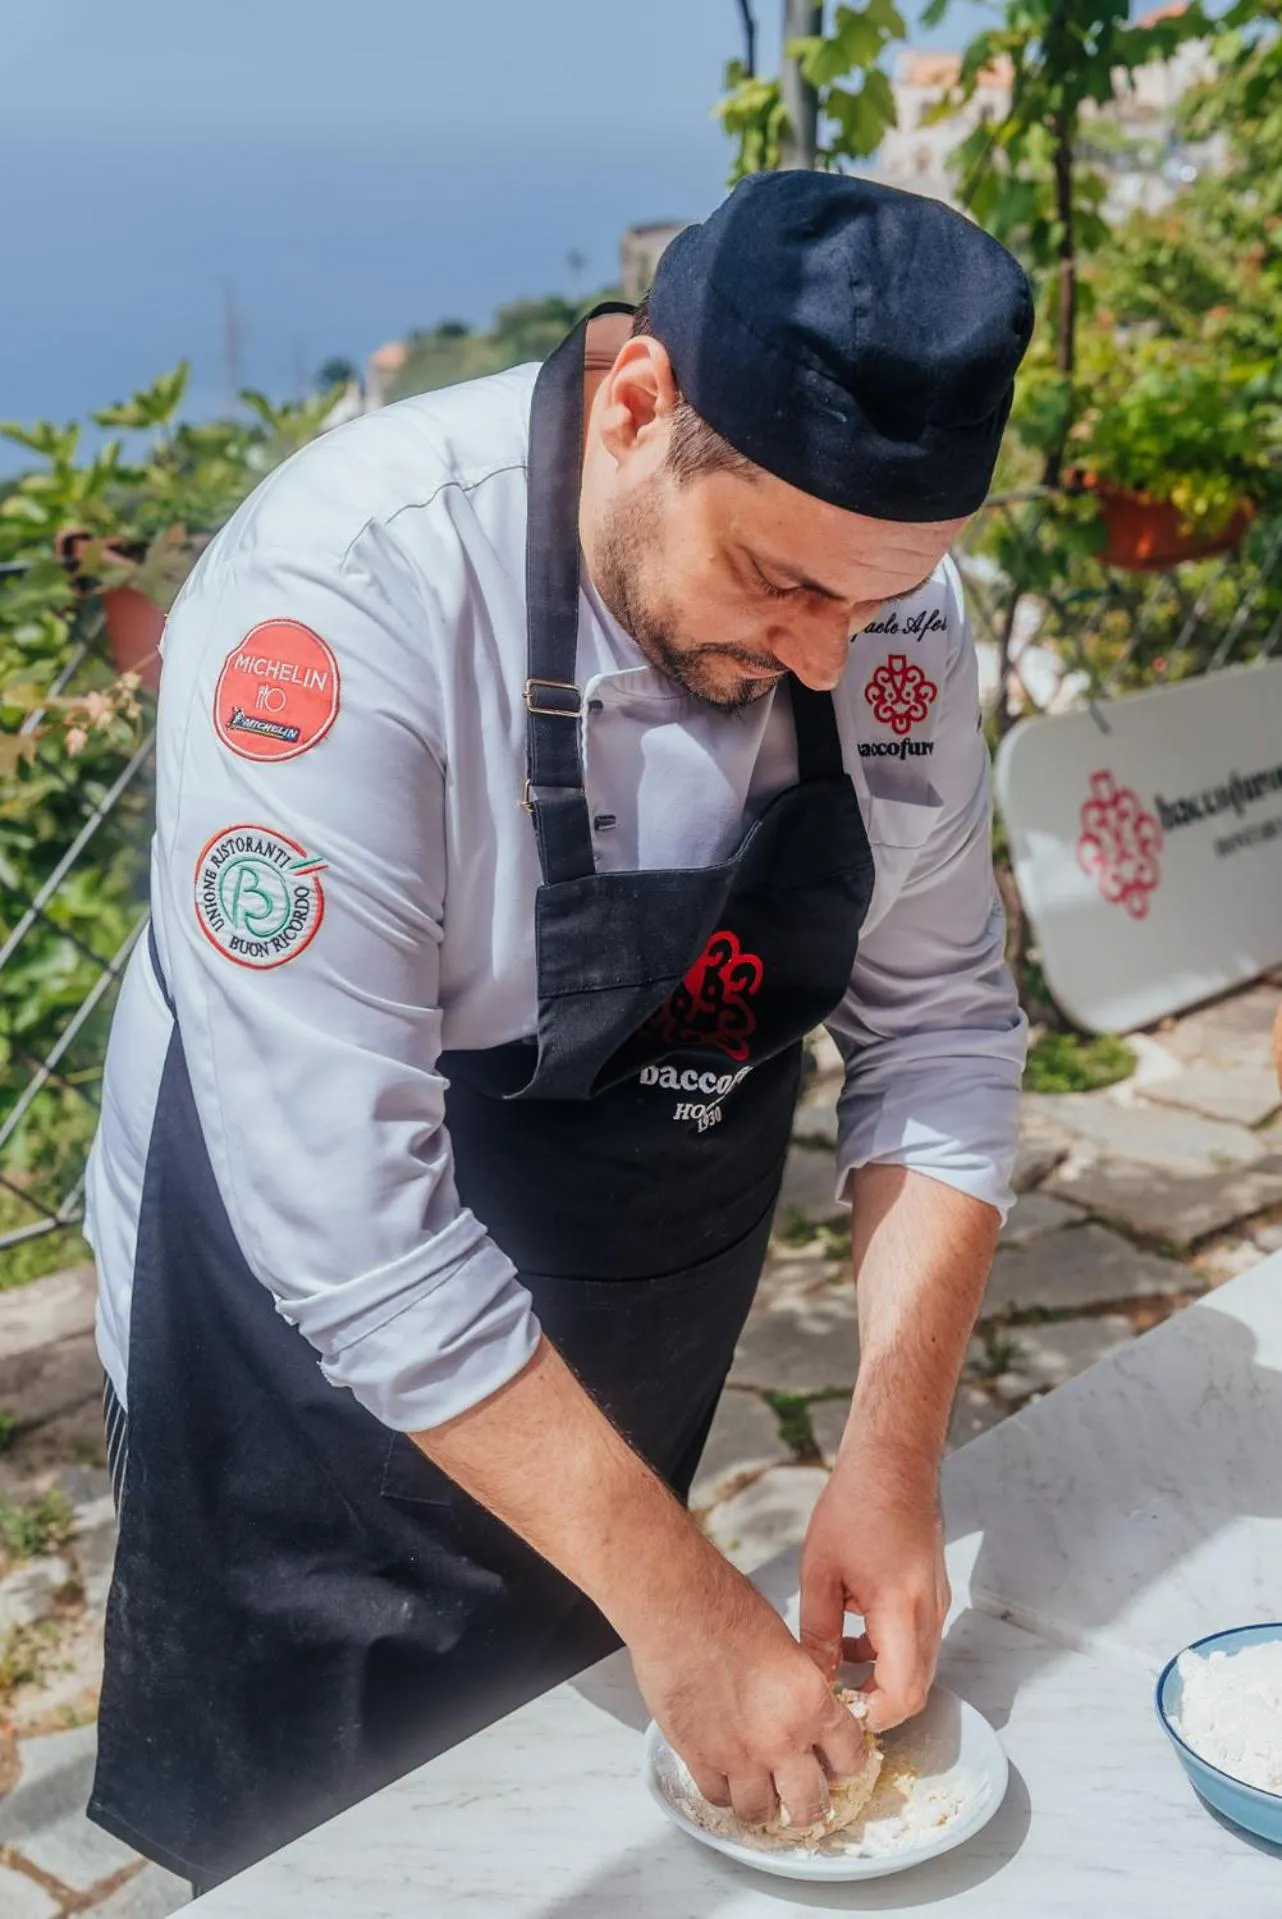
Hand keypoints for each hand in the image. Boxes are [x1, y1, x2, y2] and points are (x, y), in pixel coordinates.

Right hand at [629, 1550, 872, 1831]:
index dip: (846, 1764)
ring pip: (761, 1814)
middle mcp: (781, 1739)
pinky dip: (725, 1792)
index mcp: (812, 1704)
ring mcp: (738, 1755)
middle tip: (802, 1793)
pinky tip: (725, 1775)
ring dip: (764, 1805)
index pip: (851, 1758)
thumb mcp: (790, 1649)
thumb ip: (803, 1692)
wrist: (680, 1609)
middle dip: (810, 1803)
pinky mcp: (699, 1758)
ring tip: (760, 1790)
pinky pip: (719, 1798)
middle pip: (810, 1805)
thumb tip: (807, 1715)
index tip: (837, 1763)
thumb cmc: (730, 1612)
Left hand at [798, 1441, 948, 1733]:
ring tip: (838, 1664)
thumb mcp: (821, 1571)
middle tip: (837, 1700)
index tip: (840, 1715)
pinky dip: (891, 1651)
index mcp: (901, 1608)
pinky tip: (855, 1634)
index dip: (873, 1716)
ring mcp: (937, 1603)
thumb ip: (818, 1631)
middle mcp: (929, 1612)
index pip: (903, 1693)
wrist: (894, 1462)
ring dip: (883, 1676)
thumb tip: (815, 1677)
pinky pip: (919, 1640)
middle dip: (878, 1703)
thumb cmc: (855, 1504)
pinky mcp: (934, 1593)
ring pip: (919, 1665)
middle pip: (916, 1687)